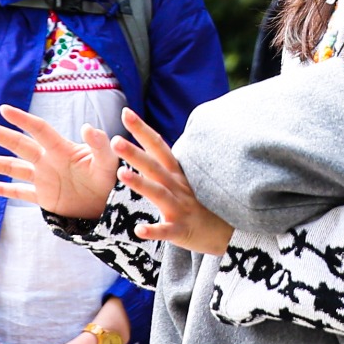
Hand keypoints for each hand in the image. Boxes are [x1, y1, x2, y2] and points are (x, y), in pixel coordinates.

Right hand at [0, 105, 118, 219]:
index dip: (22, 120)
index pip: (39, 130)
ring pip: (11, 167)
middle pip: (17, 144)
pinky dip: (2, 190)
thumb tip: (88, 127)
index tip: (4, 109)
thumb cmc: (111, 179)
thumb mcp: (108, 162)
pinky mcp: (43, 197)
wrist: (109, 205)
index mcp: (61, 149)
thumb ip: (99, 145)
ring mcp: (43, 178)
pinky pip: (19, 192)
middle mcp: (47, 160)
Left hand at [111, 111, 233, 256]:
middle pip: (154, 167)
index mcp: (176, 173)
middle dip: (135, 154)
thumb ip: (168, 164)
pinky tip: (138, 230)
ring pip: (159, 194)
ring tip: (121, 174)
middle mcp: (177, 186)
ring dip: (141, 184)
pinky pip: (167, 231)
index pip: (158, 146)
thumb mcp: (186, 179)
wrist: (229, 232)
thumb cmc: (201, 204)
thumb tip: (153, 141)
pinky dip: (154, 230)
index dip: (142, 129)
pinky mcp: (182, 230)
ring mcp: (180, 208)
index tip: (125, 112)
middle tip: (114, 141)